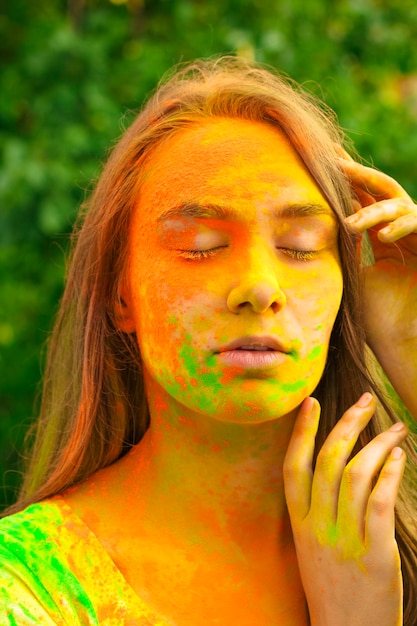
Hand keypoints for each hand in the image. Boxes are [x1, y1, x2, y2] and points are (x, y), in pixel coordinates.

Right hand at [283, 393, 406, 625]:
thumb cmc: (333, 591)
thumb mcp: (312, 550)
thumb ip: (318, 513)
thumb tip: (338, 470)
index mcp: (300, 525)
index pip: (293, 467)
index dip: (302, 431)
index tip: (313, 401)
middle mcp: (318, 528)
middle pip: (329, 461)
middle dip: (348, 423)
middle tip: (366, 401)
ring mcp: (345, 541)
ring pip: (357, 474)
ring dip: (378, 443)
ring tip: (394, 428)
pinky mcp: (375, 556)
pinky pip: (378, 503)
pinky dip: (389, 473)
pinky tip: (399, 458)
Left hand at [338, 153, 416, 417]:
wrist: (401, 342)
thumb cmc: (375, 319)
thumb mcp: (350, 276)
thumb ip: (339, 251)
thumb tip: (309, 229)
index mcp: (381, 240)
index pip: (365, 200)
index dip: (346, 181)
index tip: (323, 162)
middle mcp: (402, 234)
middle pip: (382, 190)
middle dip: (359, 175)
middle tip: (334, 162)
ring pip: (398, 204)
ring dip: (374, 211)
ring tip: (350, 225)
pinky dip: (402, 224)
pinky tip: (382, 235)